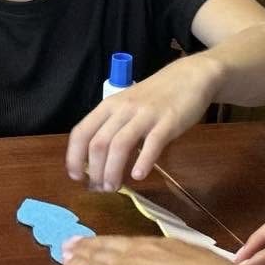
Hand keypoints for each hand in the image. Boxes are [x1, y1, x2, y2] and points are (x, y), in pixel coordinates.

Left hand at [62, 234, 259, 264]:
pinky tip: (67, 262)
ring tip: (66, 249)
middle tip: (76, 240)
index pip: (136, 245)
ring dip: (81, 252)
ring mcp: (130, 263)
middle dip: (94, 243)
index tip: (108, 243)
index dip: (119, 244)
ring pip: (99, 255)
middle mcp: (145, 250)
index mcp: (168, 248)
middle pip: (113, 245)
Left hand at [66, 56, 216, 190]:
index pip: (81, 132)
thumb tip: (98, 162)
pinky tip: (139, 176)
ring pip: (120, 145)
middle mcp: (122, 109)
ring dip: (112, 171)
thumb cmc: (155, 96)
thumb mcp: (127, 106)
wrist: (190, 76)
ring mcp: (145, 114)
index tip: (76, 177)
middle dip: (95, 171)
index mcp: (108, 106)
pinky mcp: (169, 121)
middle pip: (98, 143)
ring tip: (114, 187)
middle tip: (100, 188)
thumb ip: (113, 127)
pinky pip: (152, 143)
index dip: (74, 157)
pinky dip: (143, 162)